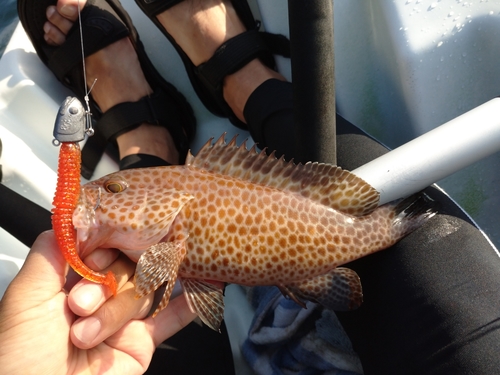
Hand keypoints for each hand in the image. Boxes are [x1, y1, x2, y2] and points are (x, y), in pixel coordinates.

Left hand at [0, 231, 195, 374]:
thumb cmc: (21, 358)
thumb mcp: (27, 298)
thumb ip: (51, 252)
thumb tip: (70, 214)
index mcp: (71, 279)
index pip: (102, 245)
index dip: (101, 249)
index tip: (92, 262)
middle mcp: (99, 294)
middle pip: (128, 264)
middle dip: (107, 285)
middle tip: (80, 307)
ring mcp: (122, 316)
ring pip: (145, 289)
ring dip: (121, 309)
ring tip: (89, 335)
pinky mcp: (141, 340)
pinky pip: (170, 318)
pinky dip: (188, 304)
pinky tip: (205, 289)